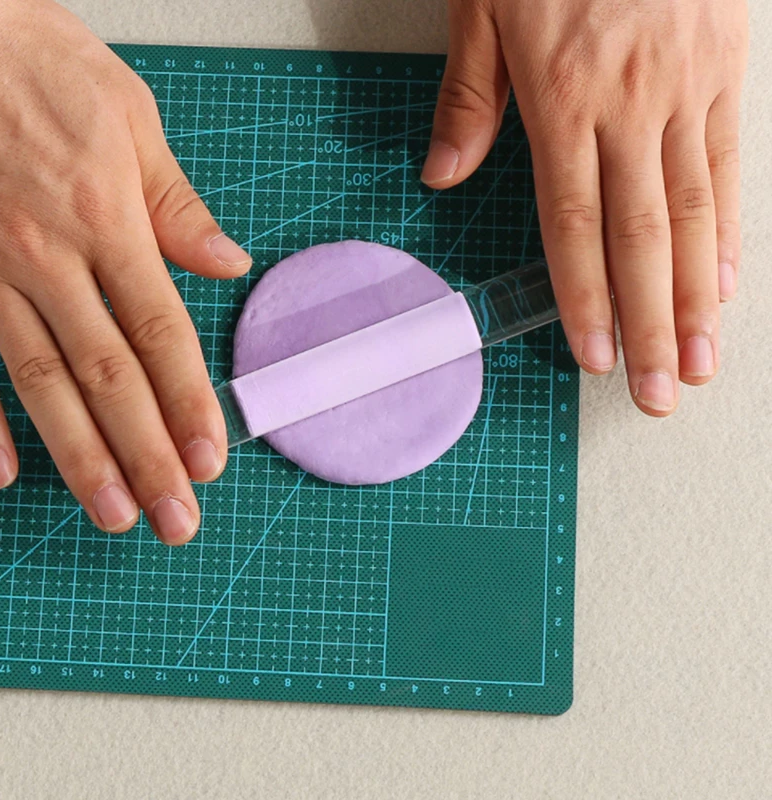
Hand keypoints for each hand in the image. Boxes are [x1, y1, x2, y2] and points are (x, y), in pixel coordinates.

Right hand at [0, 0, 251, 542]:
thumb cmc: (33, 58)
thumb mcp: (127, 116)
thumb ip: (175, 204)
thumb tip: (226, 262)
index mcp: (105, 219)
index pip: (160, 334)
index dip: (188, 403)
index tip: (211, 460)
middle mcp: (46, 257)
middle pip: (108, 376)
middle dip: (146, 455)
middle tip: (174, 520)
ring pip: (39, 382)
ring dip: (78, 457)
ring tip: (113, 515)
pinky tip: (4, 471)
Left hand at [424, 0, 747, 415]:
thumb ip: (470, 94)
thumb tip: (444, 174)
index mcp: (564, 94)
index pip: (573, 223)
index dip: (586, 298)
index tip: (595, 357)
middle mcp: (632, 102)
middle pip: (642, 237)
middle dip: (652, 325)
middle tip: (658, 394)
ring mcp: (689, 86)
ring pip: (696, 213)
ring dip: (699, 298)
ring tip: (700, 363)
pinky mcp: (728, 67)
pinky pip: (731, 164)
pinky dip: (731, 232)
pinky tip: (730, 282)